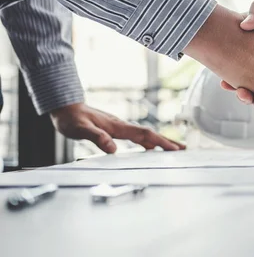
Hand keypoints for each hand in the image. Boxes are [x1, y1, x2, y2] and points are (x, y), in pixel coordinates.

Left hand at [50, 103, 184, 153]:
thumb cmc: (72, 119)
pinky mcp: (116, 129)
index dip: (161, 142)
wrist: (65, 107)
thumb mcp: (81, 130)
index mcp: (118, 127)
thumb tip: (113, 149)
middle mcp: (122, 126)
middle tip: (184, 149)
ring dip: (160, 142)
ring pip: (145, 135)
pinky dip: (148, 142)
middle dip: (167, 142)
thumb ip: (97, 138)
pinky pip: (137, 137)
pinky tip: (150, 148)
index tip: (175, 149)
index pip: (145, 135)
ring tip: (174, 149)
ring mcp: (120, 127)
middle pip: (150, 134)